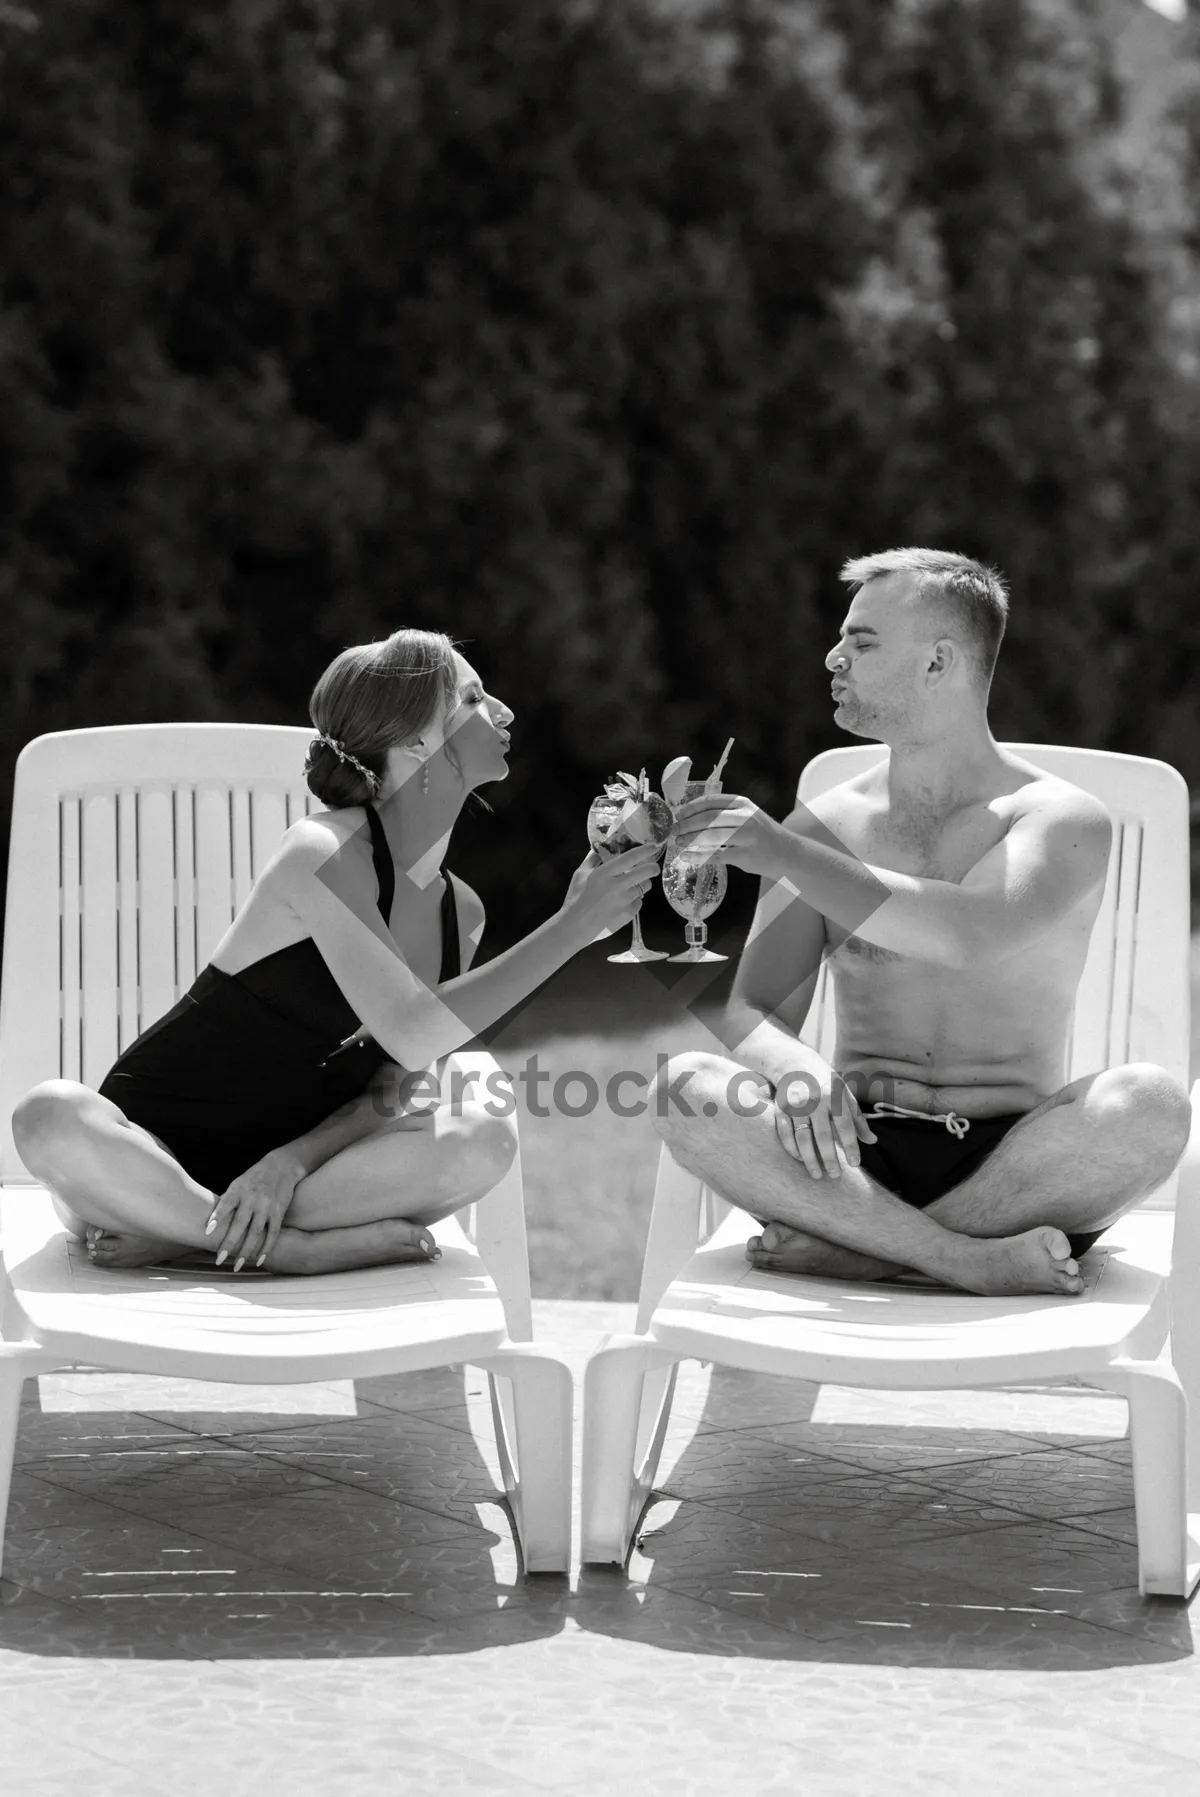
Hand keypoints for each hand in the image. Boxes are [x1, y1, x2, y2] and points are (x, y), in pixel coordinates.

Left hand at [204, 1148, 303, 1269]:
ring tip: (237, 1266)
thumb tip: (211, 1223)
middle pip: (240, 1224)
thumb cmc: (253, 1178)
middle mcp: (252, 1197)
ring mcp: (266, 1205)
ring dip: (246, 1251)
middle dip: (229, 1243)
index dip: (216, 1217)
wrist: (281, 1166)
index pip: (226, 1204)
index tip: (207, 1231)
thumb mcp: (237, 1184)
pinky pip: (272, 1233)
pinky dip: (266, 1248)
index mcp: (238, 1189)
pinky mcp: (279, 1212)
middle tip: (219, 1260)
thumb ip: (227, 1202)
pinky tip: (259, 1260)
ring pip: (255, 1232)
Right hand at [561, 840, 664, 940]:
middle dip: (653, 867)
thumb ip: (591, 860)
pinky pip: (639, 902)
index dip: (645, 851)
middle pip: (646, 872)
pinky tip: (626, 901)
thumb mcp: (579, 875)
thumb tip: (599, 850)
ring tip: (635, 884)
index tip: (653, 846)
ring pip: (645, 887)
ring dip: (643, 883)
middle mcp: (618, 885)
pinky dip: (635, 899)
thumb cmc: (576, 899)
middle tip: (653, 867)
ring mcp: (625, 900)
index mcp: (606, 873)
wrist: (576, 926)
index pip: (631, 858)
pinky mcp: (629, 914)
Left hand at [671, 793, 778, 876]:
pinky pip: (715, 855)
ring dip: (689, 839)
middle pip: (708, 818)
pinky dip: (697, 856)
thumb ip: (724, 813)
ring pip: (710, 836)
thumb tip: (689, 816)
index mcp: (742, 803)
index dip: (690, 808)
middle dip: (686, 824)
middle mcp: (745, 817)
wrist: (787, 853)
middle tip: (673, 830)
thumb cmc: (761, 834)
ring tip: (678, 842)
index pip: (710, 801)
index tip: (677, 814)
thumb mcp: (747, 814)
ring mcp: (747, 837)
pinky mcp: (745, 856)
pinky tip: (686, 857)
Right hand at [771, 1065, 876, 1179]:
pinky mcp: (781, 1109)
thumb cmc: (826, 1083)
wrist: (794, 1063)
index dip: (851, 1146)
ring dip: (810, 1160)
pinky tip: (801, 1160)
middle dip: (830, 1159)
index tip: (855, 1164)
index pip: (845, 1125)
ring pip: (802, 1138)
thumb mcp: (845, 1095)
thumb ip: (858, 1119)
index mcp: (834, 1096)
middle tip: (835, 1176)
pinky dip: (792, 1150)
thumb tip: (873, 1141)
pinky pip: (785, 1134)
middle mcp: (814, 1101)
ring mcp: (796, 1105)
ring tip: (817, 1175)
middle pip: (823, 1135)